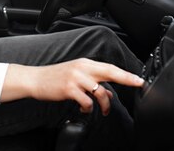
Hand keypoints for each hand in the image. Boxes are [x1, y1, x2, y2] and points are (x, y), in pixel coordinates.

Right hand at [0, 58, 143, 114]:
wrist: (35, 79)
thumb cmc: (55, 78)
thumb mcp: (75, 77)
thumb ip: (93, 82)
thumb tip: (109, 92)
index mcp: (85, 63)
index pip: (109, 67)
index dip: (125, 73)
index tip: (138, 78)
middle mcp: (82, 68)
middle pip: (109, 72)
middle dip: (126, 78)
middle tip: (137, 84)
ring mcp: (75, 78)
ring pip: (100, 91)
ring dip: (104, 104)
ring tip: (102, 110)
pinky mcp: (69, 89)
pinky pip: (87, 101)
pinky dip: (88, 108)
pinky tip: (84, 108)